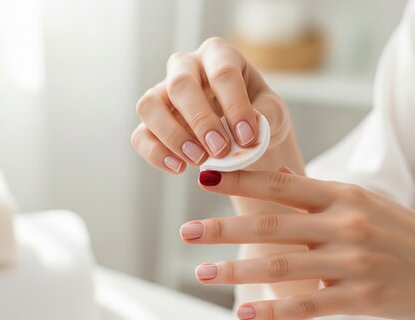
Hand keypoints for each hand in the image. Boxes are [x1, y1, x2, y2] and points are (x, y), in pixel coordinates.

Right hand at [131, 37, 291, 173]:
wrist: (246, 132)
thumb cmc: (259, 113)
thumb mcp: (273, 111)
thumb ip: (267, 115)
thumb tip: (250, 127)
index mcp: (219, 55)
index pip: (223, 73)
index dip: (235, 106)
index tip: (247, 139)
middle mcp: (186, 67)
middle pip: (180, 84)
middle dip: (201, 120)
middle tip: (220, 150)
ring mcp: (163, 92)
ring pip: (150, 105)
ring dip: (172, 135)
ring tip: (198, 160)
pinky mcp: (151, 122)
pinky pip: (140, 135)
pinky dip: (156, 154)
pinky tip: (179, 168)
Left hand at [179, 169, 414, 319]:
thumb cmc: (408, 232)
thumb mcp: (368, 202)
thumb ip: (321, 193)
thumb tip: (278, 178)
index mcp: (345, 196)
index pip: (282, 185)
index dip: (241, 180)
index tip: (206, 177)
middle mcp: (346, 224)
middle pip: (272, 225)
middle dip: (223, 228)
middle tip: (186, 231)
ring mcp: (354, 261)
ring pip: (282, 265)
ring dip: (236, 270)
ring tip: (202, 273)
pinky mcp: (362, 296)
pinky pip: (308, 303)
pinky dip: (273, 307)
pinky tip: (246, 310)